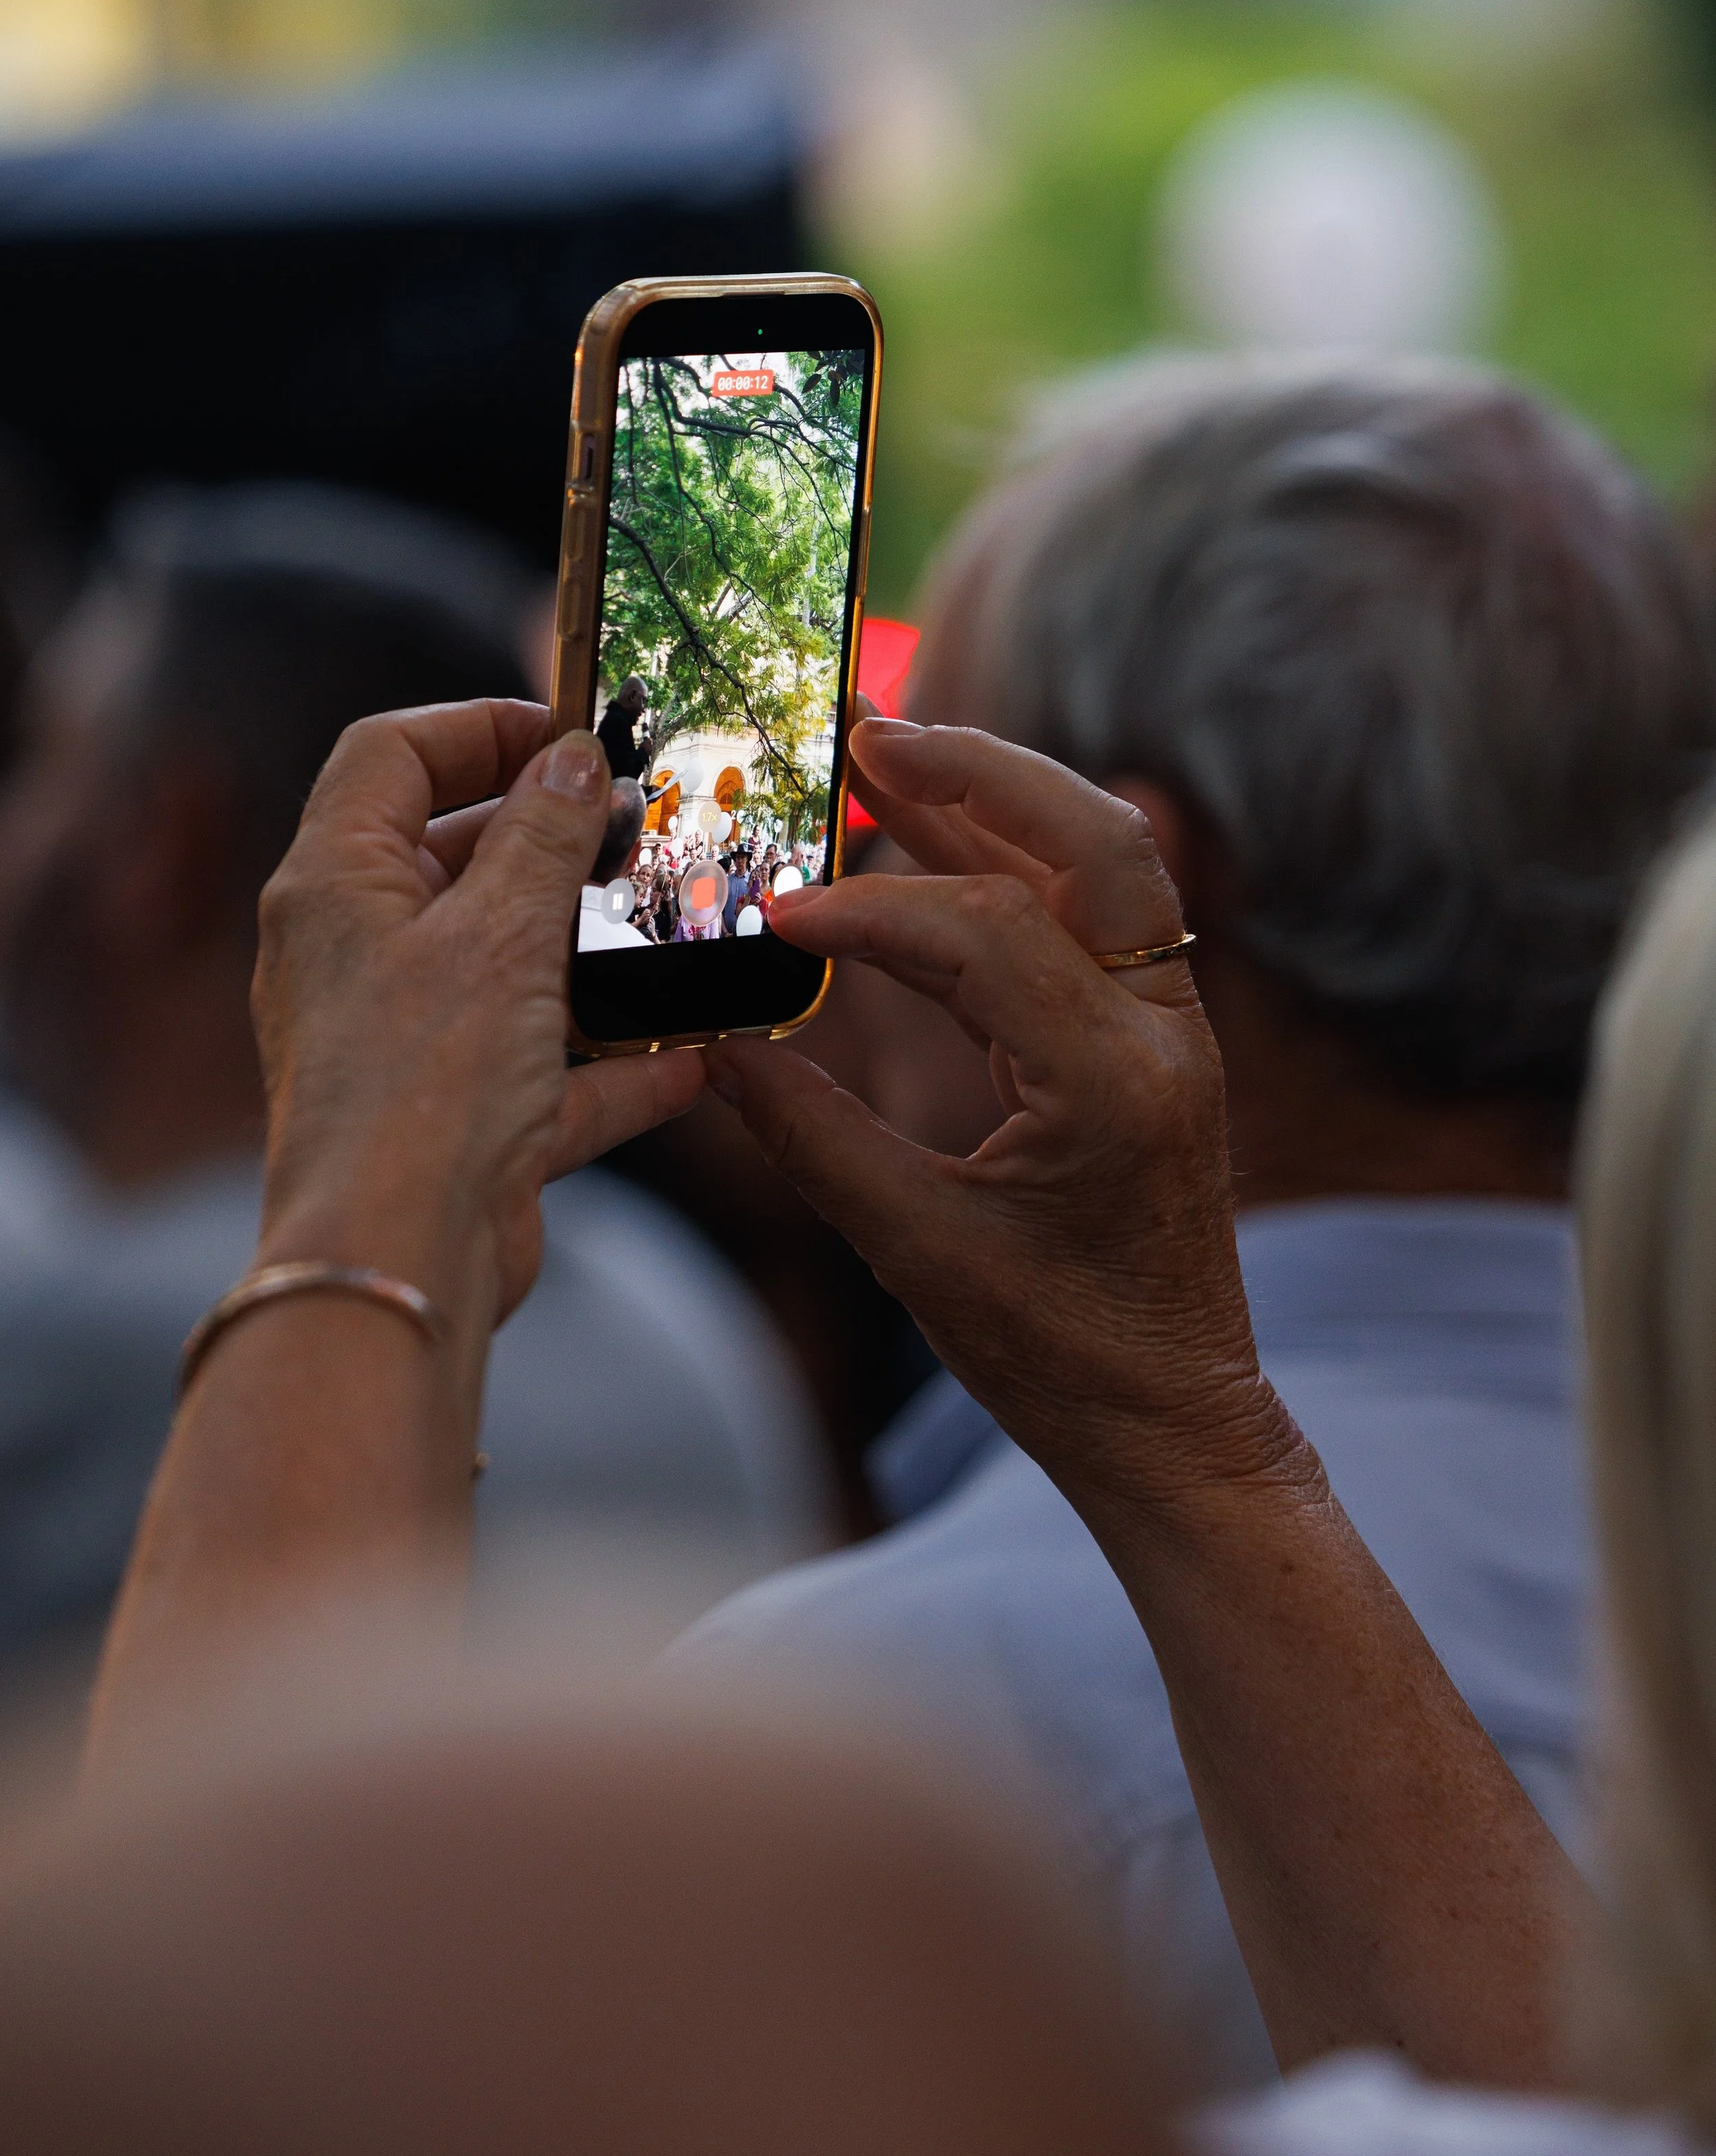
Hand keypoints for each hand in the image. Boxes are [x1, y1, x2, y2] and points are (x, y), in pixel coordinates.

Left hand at [251, 701, 703, 1336]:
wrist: (400, 1263)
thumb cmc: (423, 1087)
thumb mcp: (503, 932)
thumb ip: (545, 835)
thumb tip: (573, 759)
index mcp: (336, 885)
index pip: (390, 755)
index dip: (479, 727)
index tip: (572, 734)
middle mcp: (357, 956)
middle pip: (454, 858)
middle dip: (552, 842)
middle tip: (638, 829)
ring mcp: (406, 1043)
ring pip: (507, 970)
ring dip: (590, 954)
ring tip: (670, 926)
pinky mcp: (457, 1123)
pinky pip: (545, 1076)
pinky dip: (613, 1065)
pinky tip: (691, 1057)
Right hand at [706, 719, 1301, 1520]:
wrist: (1176, 1424)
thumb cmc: (1058, 1360)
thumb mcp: (916, 1250)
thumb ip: (811, 1135)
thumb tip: (715, 1043)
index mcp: (1110, 1084)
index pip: (982, 935)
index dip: (868, 907)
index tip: (774, 911)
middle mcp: (1161, 1034)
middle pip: (1092, 840)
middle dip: (981, 773)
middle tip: (871, 731)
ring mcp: (1173, 1030)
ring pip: (1105, 863)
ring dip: (1002, 800)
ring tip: (892, 756)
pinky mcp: (1158, 1041)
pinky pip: (1096, 918)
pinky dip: (1018, 867)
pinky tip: (939, 844)